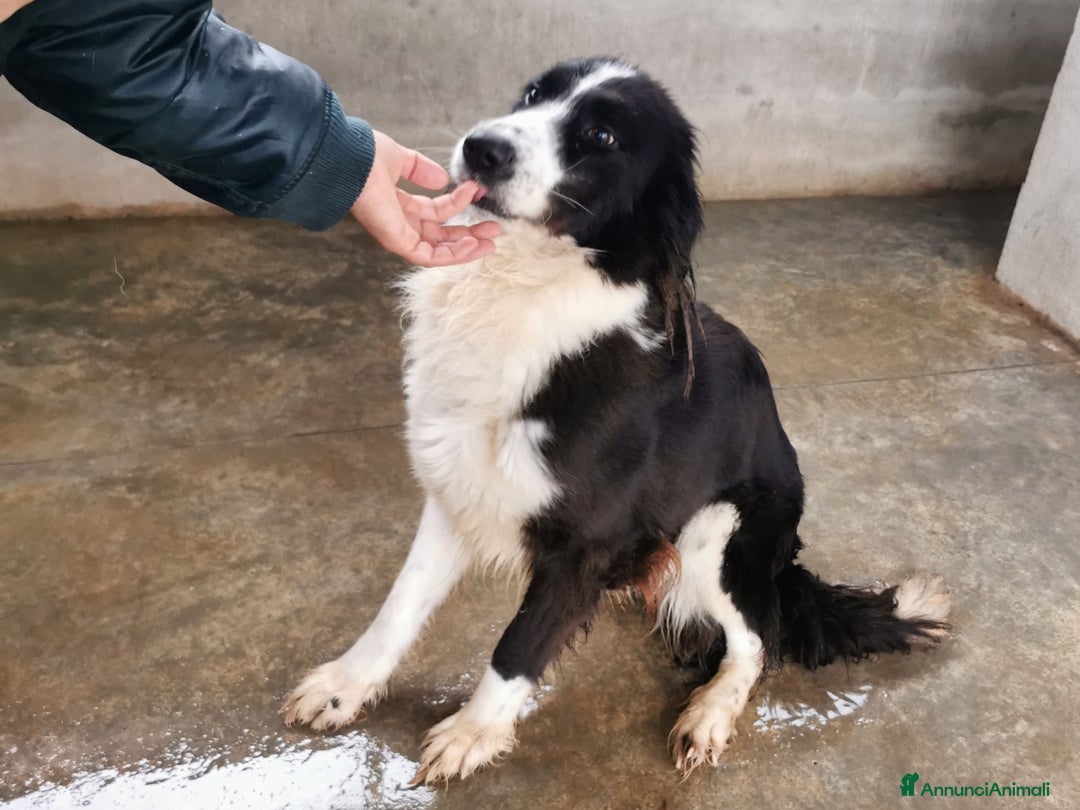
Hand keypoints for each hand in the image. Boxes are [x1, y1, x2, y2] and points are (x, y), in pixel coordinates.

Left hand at [350, 131, 499, 266]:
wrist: (347, 159)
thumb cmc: (364, 156)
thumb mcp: (400, 159)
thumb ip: (420, 169)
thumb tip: (443, 178)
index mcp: (399, 205)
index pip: (435, 212)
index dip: (458, 204)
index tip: (477, 191)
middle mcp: (399, 223)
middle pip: (440, 236)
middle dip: (468, 233)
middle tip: (495, 229)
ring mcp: (398, 235)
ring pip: (438, 250)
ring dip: (466, 247)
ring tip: (491, 241)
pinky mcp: (397, 243)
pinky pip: (429, 256)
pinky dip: (452, 253)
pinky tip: (472, 243)